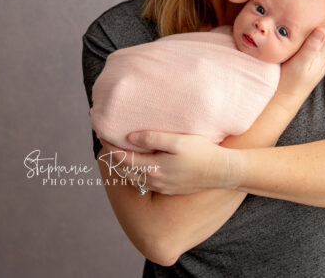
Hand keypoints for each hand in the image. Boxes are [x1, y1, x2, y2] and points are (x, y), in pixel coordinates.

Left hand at [98, 132, 237, 194]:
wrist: (222, 172)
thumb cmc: (202, 153)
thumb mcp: (178, 141)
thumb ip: (153, 139)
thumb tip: (130, 138)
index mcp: (154, 168)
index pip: (123, 158)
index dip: (111, 147)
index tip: (102, 135)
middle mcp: (155, 181)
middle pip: (124, 170)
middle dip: (113, 157)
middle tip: (106, 142)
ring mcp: (162, 187)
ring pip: (133, 178)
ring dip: (122, 166)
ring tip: (117, 152)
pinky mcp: (169, 188)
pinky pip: (144, 182)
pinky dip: (134, 173)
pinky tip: (137, 165)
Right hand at [275, 0, 324, 102]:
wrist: (285, 98)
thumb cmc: (292, 82)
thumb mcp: (301, 64)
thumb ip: (311, 47)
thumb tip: (322, 28)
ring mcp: (319, 57)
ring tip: (322, 5)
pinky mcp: (312, 59)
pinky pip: (320, 39)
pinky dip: (319, 26)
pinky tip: (308, 23)